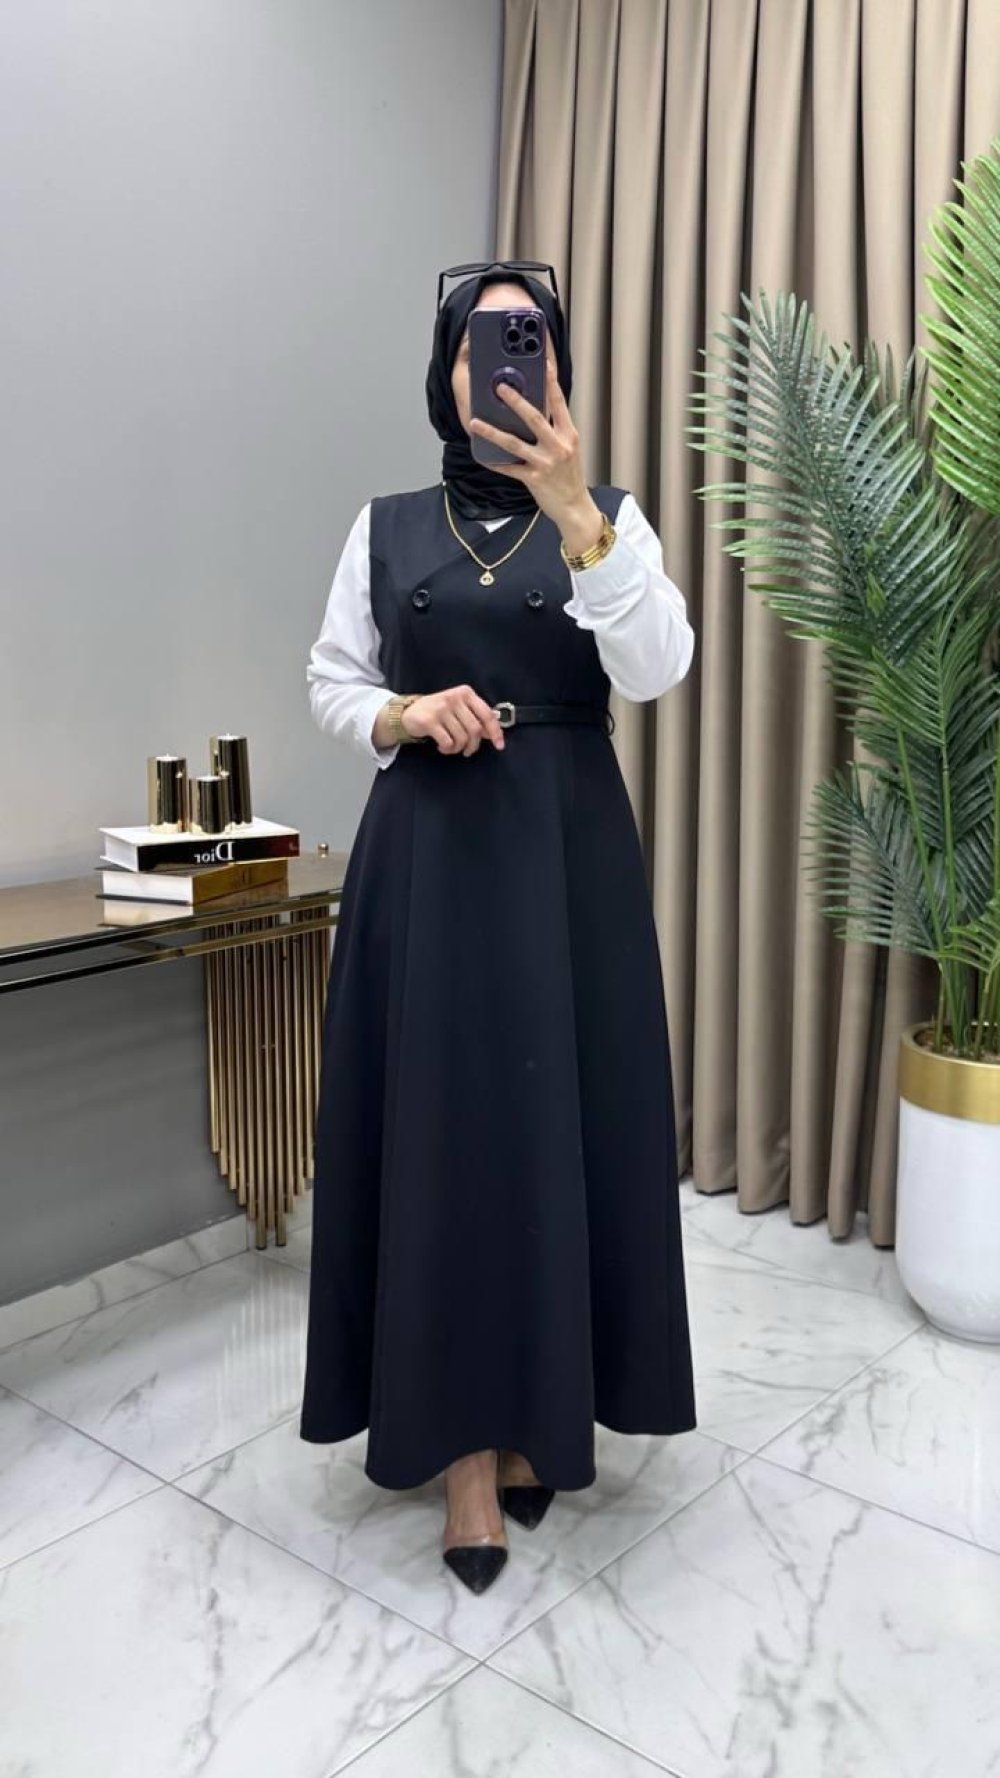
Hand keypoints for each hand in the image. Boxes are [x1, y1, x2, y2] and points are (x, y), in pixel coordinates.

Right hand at [402, 684, 505, 756]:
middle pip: (475, 729)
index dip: (496, 732)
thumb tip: (492, 734)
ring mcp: (441, 708)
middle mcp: (454, 698)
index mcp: (466, 693)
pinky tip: (443, 747)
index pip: (487, 714)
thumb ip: (475, 718)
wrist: (409, 712)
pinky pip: (448, 742)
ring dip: (458, 749)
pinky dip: (448, 749)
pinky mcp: (430, 720)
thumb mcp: (459, 710)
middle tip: (467, 750)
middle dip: (473, 745)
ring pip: (462, 738)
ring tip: (451, 747)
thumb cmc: (438, 712)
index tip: (499, 745)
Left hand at [468, 360, 604, 554]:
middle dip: (516, 401)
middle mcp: (558, 446)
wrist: (575, 507)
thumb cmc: (570, 478)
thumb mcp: (569, 450)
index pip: (560, 404)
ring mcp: (545, 463)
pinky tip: (481, 455)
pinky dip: (495, 462)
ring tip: (475, 423)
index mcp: (569, 435)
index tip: (544, 365)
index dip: (552, 383)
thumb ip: (555, 432)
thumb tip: (534, 415)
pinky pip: (509, 468)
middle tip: (500, 387)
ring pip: (514, 443)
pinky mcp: (534, 479)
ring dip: (492, 432)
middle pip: (534, 418)